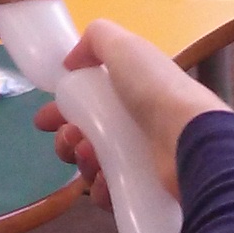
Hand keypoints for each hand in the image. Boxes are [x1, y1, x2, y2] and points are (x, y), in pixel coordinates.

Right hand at [34, 19, 230, 205]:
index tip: (44, 120)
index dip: (62, 110)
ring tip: (89, 155)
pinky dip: (100, 188)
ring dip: (81, 161)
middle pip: (86, 137)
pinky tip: (103, 181)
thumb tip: (71, 61)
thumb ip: (96, 39)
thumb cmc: (155, 90)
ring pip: (93, 166)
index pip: (89, 102)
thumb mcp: (125, 47)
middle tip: (68, 139)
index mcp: (133, 92)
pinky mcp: (145, 189)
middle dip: (66, 138)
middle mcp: (137, 125)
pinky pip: (110, 193)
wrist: (189, 138)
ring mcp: (142, 159)